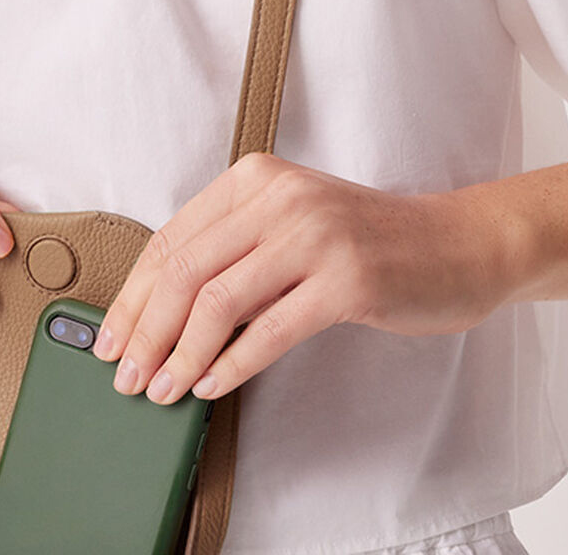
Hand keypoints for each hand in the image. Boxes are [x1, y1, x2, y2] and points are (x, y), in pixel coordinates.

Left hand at [91, 153, 518, 405]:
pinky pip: (269, 330)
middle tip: (124, 374)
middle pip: (184, 270)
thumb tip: (161, 310)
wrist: (458, 244)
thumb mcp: (293, 223)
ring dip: (179, 354)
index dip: (133, 294)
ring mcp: (315, 235)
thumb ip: (236, 247)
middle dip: (144, 329)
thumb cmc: (370, 242)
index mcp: (257, 177)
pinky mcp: (346, 280)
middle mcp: (281, 197)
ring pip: (217, 301)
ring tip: (160, 389)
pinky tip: (210, 386)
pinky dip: (230, 364)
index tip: (109, 337)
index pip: (171, 238)